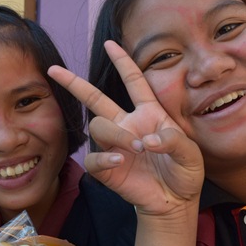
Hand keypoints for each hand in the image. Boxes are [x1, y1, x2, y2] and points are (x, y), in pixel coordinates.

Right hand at [48, 41, 203, 218]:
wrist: (175, 202)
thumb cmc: (184, 173)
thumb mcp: (191, 154)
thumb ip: (174, 141)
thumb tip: (147, 140)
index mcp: (149, 114)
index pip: (134, 81)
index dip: (123, 62)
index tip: (110, 44)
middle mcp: (127, 125)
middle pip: (96, 99)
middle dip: (75, 83)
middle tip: (54, 70)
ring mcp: (115, 146)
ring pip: (98, 127)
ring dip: (115, 134)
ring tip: (136, 148)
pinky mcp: (108, 169)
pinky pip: (94, 158)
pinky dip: (105, 157)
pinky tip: (120, 160)